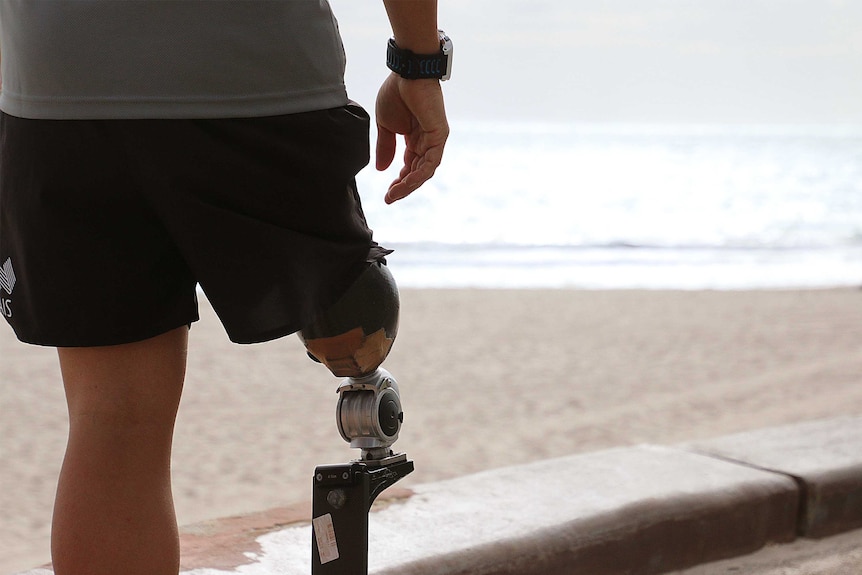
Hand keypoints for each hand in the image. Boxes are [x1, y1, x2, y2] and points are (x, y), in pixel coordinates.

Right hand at [375, 73, 448, 203]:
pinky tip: (406, 182)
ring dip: (409, 185)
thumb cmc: (396, 92)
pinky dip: (419, 174)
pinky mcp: (439, 135)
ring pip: (424, 171)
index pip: (409, 166)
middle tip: (390, 198)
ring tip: (395, 194)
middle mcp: (427, 141)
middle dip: (403, 187)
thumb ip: (385, 147)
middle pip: (417, 172)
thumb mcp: (386, 126)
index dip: (399, 181)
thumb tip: (380, 169)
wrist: (407, 72)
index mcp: (415, 139)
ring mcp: (435, 139)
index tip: (387, 194)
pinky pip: (431, 162)